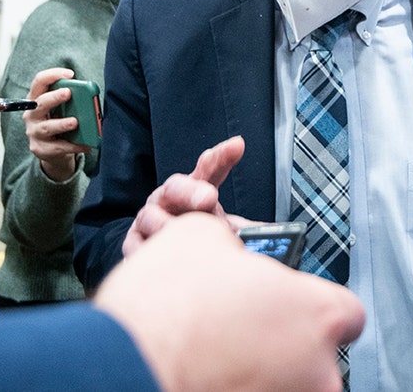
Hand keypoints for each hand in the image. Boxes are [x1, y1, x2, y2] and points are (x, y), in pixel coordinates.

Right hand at [23, 67, 89, 181]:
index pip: (39, 82)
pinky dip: (73, 146)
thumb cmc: (58, 121)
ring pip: (46, 127)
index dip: (52, 75)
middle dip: (54, 97)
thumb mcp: (61, 108)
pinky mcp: (39, 149)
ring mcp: (34, 132)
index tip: (70, 74)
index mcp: (36, 99)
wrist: (52, 150)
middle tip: (68, 93)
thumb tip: (89, 94)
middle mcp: (31, 114)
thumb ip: (70, 99)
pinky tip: (86, 144)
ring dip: (61, 123)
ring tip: (75, 122)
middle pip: (39, 103)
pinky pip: (57, 147)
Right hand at [97, 213, 364, 391]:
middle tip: (243, 328)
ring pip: (290, 382)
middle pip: (317, 353)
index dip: (313, 304)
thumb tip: (230, 246)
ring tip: (219, 355)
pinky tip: (210, 377)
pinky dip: (241, 387)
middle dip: (285, 340)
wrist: (125, 369)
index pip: (346, 311)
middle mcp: (321, 372)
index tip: (287, 304)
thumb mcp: (198, 237)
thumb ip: (233, 243)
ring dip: (264, 369)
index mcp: (319, 315)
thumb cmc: (166, 310)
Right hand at [121, 136, 245, 256]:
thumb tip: (280, 236)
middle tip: (209, 197)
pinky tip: (158, 256)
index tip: (237, 145)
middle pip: (176, 186)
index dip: (221, 157)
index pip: (208, 168)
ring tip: (179, 232)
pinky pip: (136, 245)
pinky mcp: (133, 244)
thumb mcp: (226, 231)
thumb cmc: (198, 241)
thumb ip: (248, 230)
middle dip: (191, 190)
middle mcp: (169, 200)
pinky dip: (147, 251)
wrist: (165, 268)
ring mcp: (148, 220)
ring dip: (168, 225)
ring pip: (151, 217)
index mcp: (195, 191)